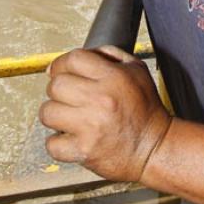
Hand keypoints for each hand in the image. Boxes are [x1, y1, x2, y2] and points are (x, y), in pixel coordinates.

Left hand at [39, 45, 171, 181]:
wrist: (155, 148)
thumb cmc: (146, 111)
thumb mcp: (137, 71)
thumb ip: (111, 54)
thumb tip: (85, 53)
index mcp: (113, 78)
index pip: (73, 59)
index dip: (61, 63)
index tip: (58, 70)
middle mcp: (100, 100)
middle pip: (56, 85)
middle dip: (58, 89)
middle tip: (67, 96)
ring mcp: (90, 126)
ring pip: (48, 112)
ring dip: (54, 114)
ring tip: (67, 116)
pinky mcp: (84, 150)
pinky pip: (52, 144)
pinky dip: (57, 142)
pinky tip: (68, 137)